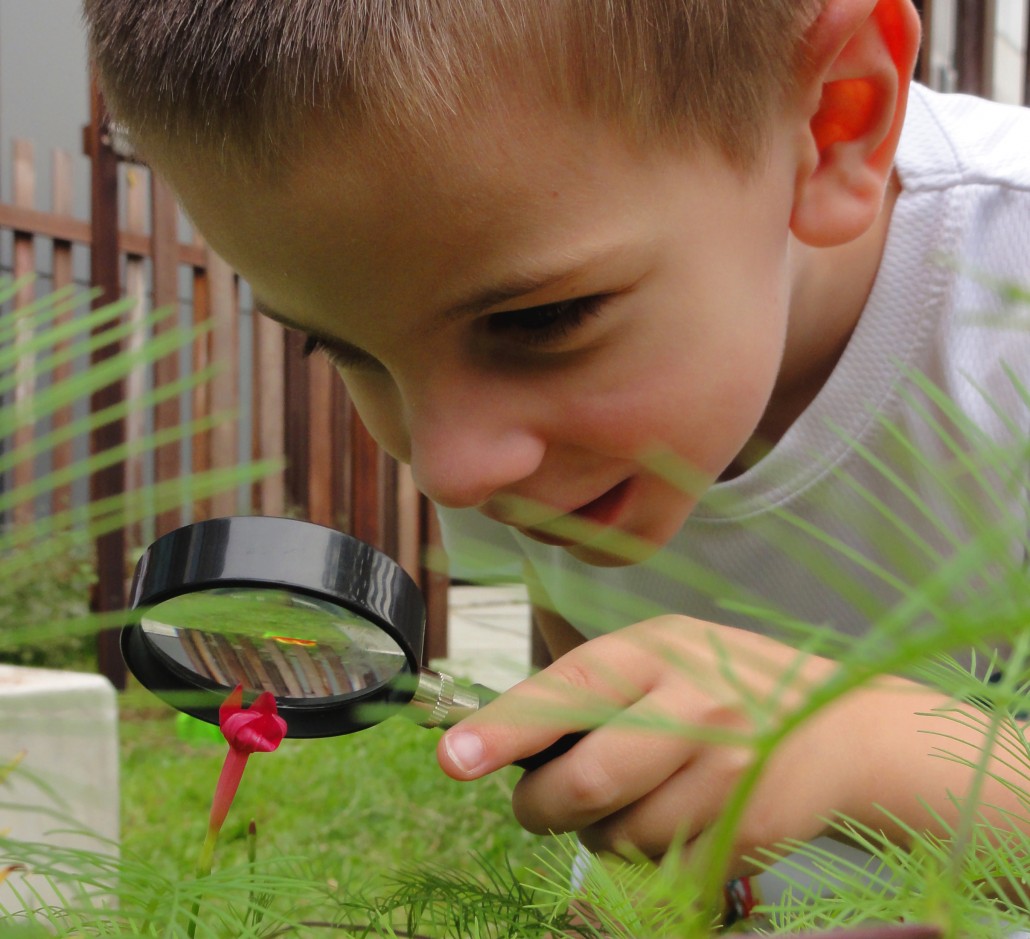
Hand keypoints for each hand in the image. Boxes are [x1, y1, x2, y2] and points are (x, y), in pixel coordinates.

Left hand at [437, 615, 958, 876]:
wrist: (844, 729)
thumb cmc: (729, 686)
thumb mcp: (667, 654)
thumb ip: (594, 685)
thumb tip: (498, 730)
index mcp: (658, 648)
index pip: (570, 686)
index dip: (508, 726)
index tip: (454, 758)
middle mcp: (695, 702)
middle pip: (586, 781)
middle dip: (541, 807)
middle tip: (537, 805)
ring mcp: (729, 768)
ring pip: (618, 836)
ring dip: (600, 833)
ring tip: (633, 799)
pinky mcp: (748, 826)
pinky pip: (661, 867)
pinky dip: (649, 855)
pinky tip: (678, 818)